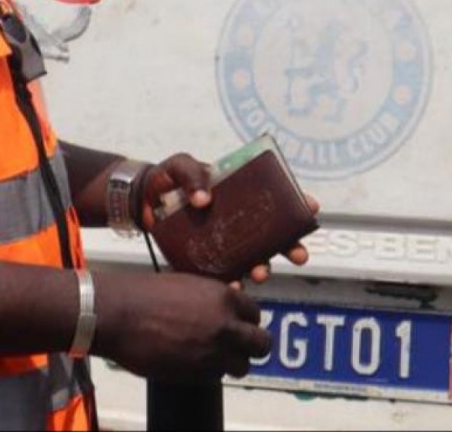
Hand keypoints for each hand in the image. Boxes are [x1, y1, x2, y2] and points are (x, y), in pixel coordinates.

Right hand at [93, 270, 270, 379]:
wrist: (120, 315)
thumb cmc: (148, 294)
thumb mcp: (190, 285)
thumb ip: (215, 299)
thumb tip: (229, 310)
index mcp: (225, 298)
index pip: (255, 314)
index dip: (246, 320)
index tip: (238, 324)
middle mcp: (226, 326)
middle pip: (261, 344)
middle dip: (252, 345)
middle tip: (238, 345)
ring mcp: (213, 353)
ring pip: (241, 366)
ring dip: (231, 362)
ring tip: (212, 356)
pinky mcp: (196, 374)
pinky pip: (216, 376)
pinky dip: (209, 371)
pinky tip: (193, 361)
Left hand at [138, 153, 319, 283]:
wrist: (140, 201)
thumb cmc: (167, 178)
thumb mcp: (180, 166)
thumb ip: (193, 176)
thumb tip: (204, 201)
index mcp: (239, 191)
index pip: (275, 197)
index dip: (297, 203)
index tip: (311, 208)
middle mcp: (238, 218)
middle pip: (273, 234)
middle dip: (290, 246)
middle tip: (299, 255)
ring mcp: (224, 240)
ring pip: (253, 257)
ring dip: (263, 266)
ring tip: (260, 273)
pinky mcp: (207, 258)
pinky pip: (225, 272)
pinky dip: (232, 281)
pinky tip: (234, 286)